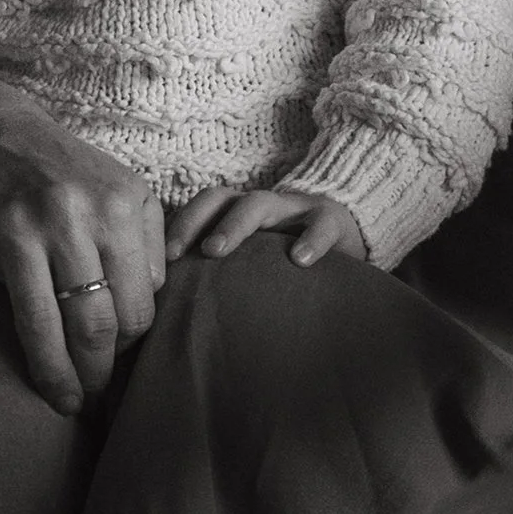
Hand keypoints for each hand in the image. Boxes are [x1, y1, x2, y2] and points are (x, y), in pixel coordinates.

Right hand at [0, 86, 165, 414]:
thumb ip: (152, 245)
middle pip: (92, 325)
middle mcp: (64, 218)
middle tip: (94, 396)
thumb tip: (149, 306)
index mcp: (113, 209)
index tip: (119, 356)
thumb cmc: (68, 171)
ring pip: (38, 328)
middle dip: (98, 374)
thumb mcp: (127, 190)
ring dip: (53, 380)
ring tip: (64, 403)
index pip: (136, 308)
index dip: (130, 345)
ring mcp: (9, 231)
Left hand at [165, 184, 369, 267]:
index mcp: (237, 213)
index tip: (165, 259)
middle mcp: (261, 206)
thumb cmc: (286, 261)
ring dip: (236, 224)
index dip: (181, 225)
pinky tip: (300, 260)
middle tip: (188, 252)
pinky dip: (311, 239)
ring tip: (218, 251)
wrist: (347, 238)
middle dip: (199, 222)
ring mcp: (295, 209)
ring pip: (261, 202)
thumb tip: (180, 314)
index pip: (201, 207)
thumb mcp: (255, 263)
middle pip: (222, 199)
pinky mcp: (332, 219)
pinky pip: (321, 223)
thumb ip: (224, 276)